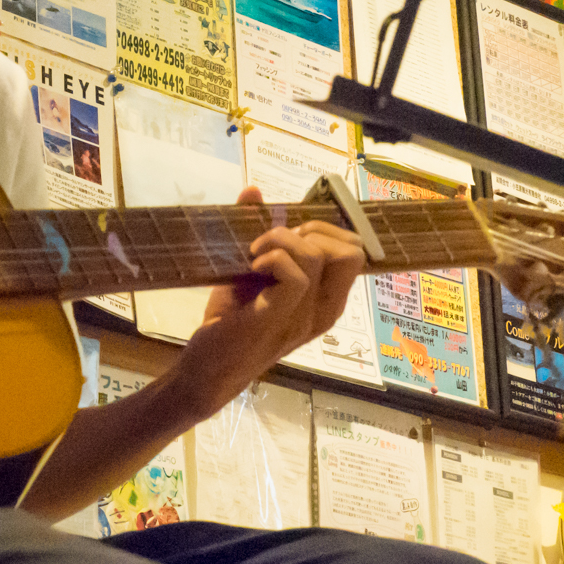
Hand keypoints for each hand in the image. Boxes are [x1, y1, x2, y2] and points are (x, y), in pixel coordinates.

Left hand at [177, 185, 365, 416]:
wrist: (207, 372)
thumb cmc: (233, 323)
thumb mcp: (251, 274)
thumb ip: (260, 235)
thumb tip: (254, 191)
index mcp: (327, 301)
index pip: (356, 252)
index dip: (324, 230)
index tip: (289, 236)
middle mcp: (325, 311)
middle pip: (350, 251)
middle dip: (310, 231)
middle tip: (273, 243)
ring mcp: (303, 318)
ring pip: (318, 256)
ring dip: (281, 240)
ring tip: (256, 253)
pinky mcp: (276, 319)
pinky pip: (295, 276)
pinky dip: (271, 258)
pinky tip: (251, 267)